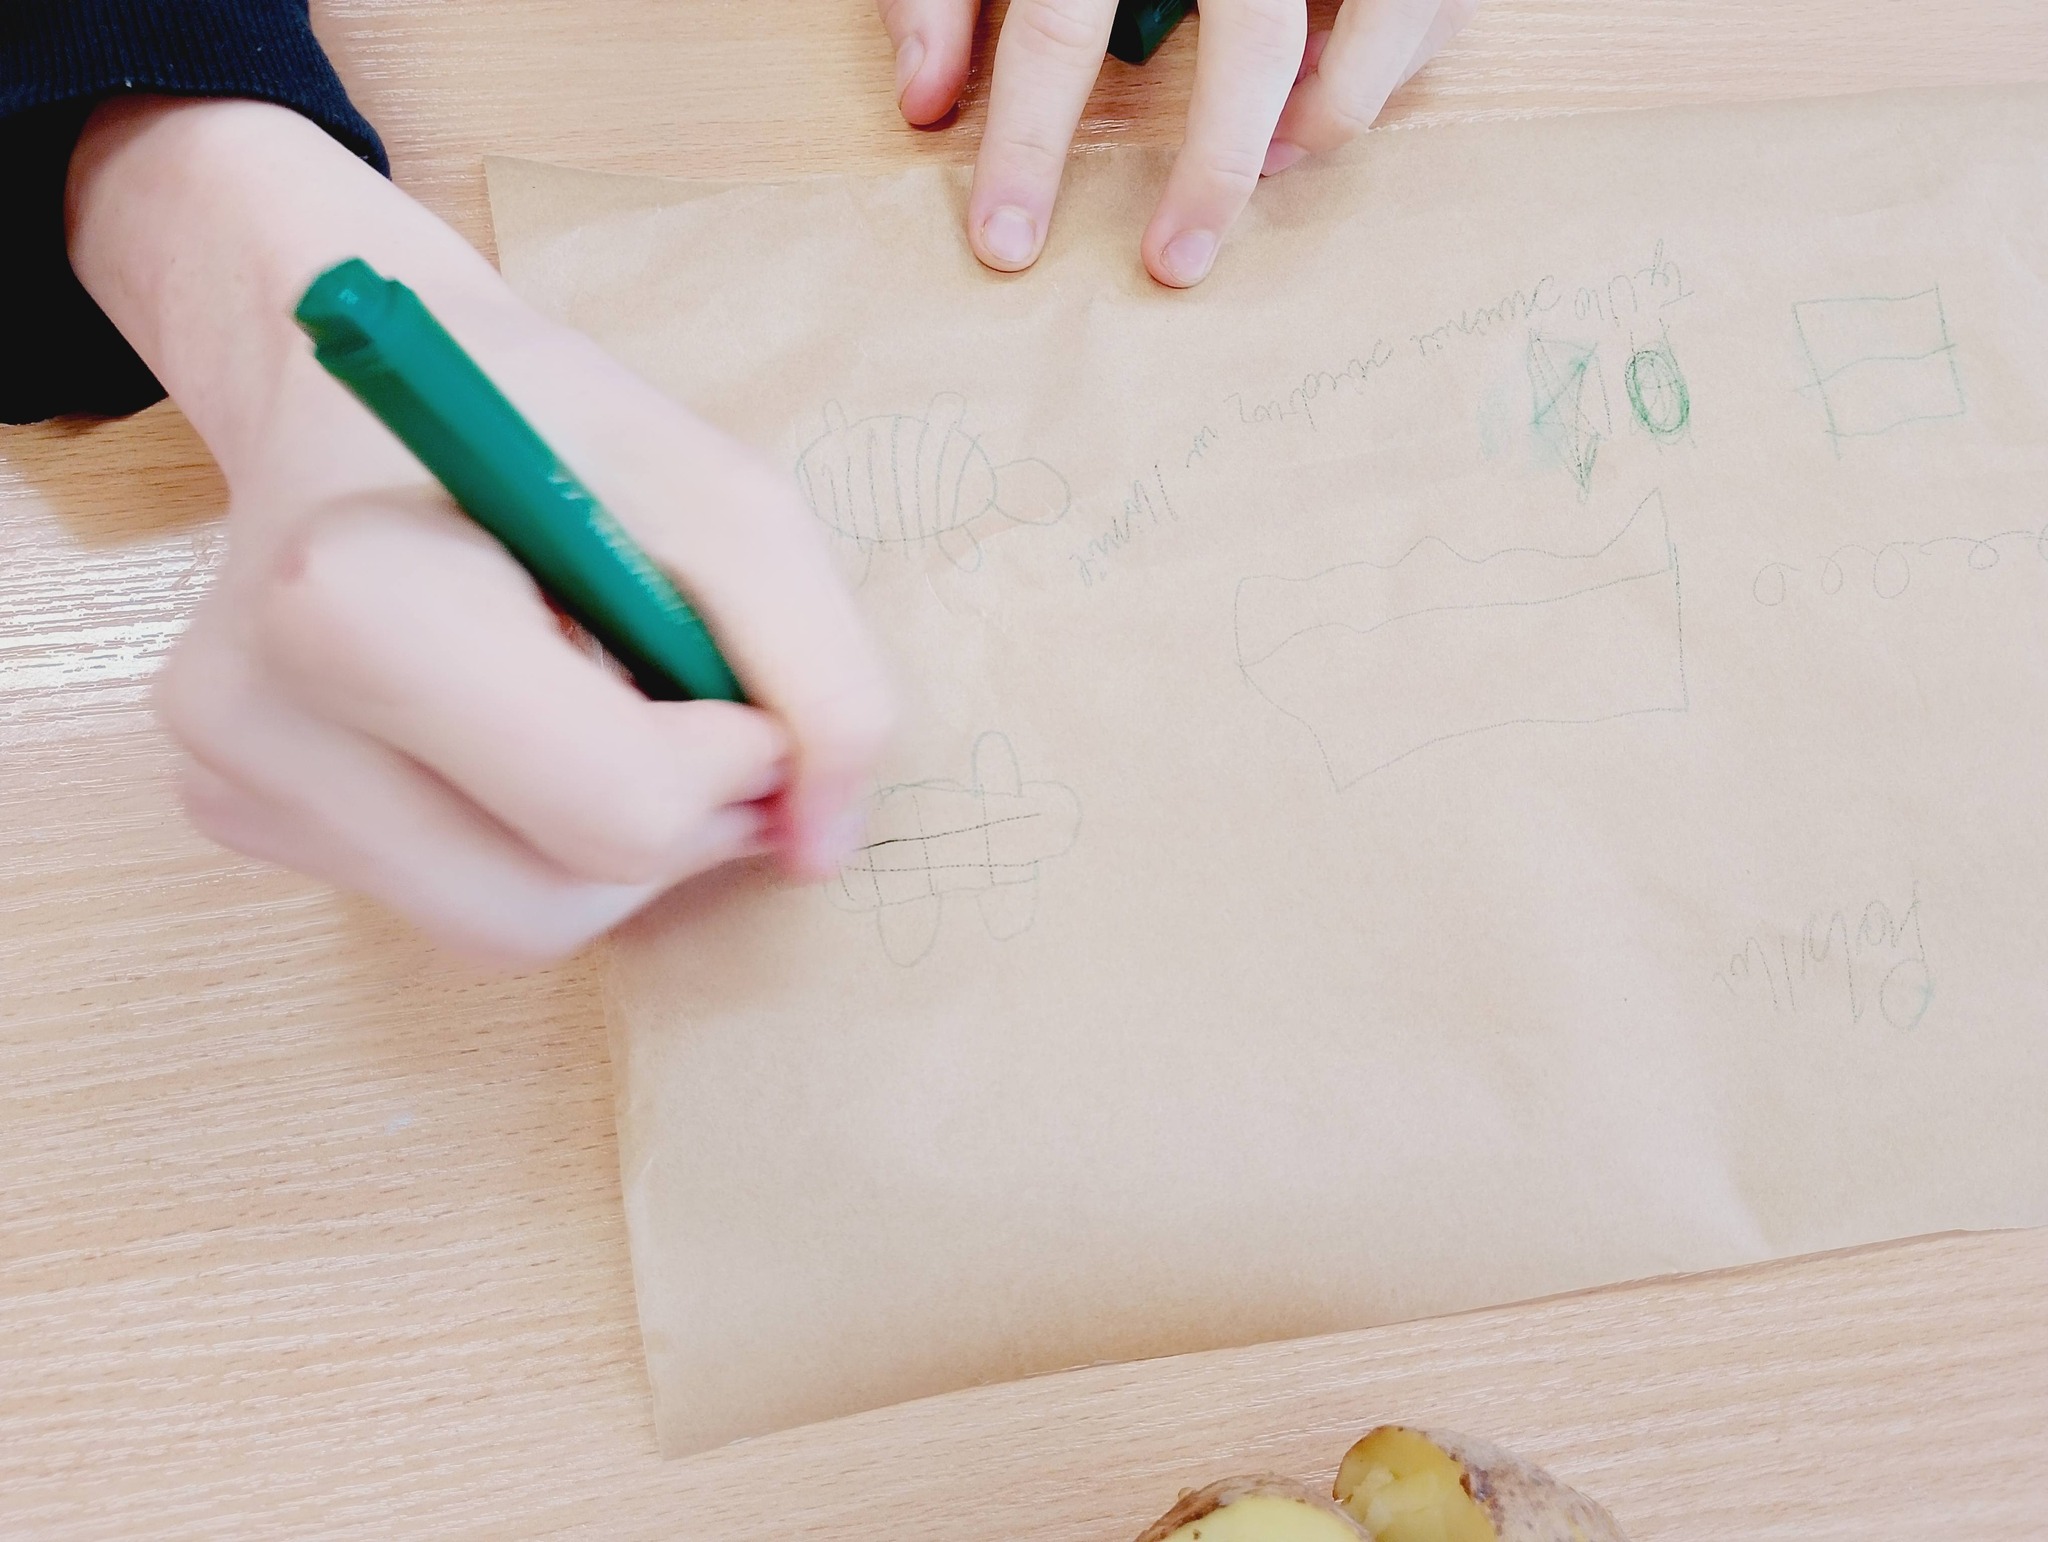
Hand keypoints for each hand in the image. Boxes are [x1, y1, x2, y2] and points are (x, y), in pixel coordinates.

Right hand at [67, 98, 892, 963]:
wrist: (359, 392)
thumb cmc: (546, 425)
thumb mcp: (726, 497)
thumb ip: (817, 670)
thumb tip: (820, 852)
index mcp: (350, 601)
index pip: (611, 807)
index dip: (729, 767)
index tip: (735, 685)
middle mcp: (253, 715)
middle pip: (550, 906)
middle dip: (669, 827)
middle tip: (687, 713)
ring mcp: (235, 781)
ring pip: (504, 928)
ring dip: (606, 846)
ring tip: (593, 706)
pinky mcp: (245, 820)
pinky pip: (453, 901)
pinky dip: (531, 839)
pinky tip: (513, 726)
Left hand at [878, 0, 1477, 284]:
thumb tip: (922, 103)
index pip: (1059, 29)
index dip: (1028, 146)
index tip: (1008, 245)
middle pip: (1254, 47)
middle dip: (1212, 174)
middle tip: (1172, 267)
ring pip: (1377, 29)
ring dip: (1324, 122)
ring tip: (1272, 162)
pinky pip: (1427, 8)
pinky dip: (1384, 61)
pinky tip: (1325, 82)